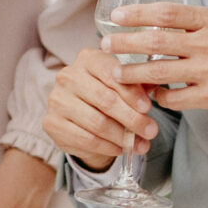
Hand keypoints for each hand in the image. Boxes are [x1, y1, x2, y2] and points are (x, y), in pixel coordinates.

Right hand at [42, 47, 155, 169]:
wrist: (81, 117)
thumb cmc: (107, 95)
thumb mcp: (124, 84)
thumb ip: (139, 83)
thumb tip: (156, 86)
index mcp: (87, 59)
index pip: (111, 73)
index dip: (131, 92)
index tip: (148, 107)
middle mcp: (68, 76)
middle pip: (105, 100)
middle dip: (132, 118)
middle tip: (151, 131)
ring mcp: (57, 100)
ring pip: (97, 123)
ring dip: (122, 137)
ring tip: (140, 144)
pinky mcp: (52, 123)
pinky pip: (86, 139)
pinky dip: (108, 147)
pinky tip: (120, 149)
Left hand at [105, 2, 207, 118]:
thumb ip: (195, 25)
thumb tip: (157, 25)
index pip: (167, 12)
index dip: (138, 13)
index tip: (117, 15)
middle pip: (156, 41)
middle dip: (125, 43)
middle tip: (106, 44)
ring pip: (160, 72)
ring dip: (134, 74)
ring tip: (118, 74)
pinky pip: (175, 98)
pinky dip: (160, 97)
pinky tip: (155, 95)